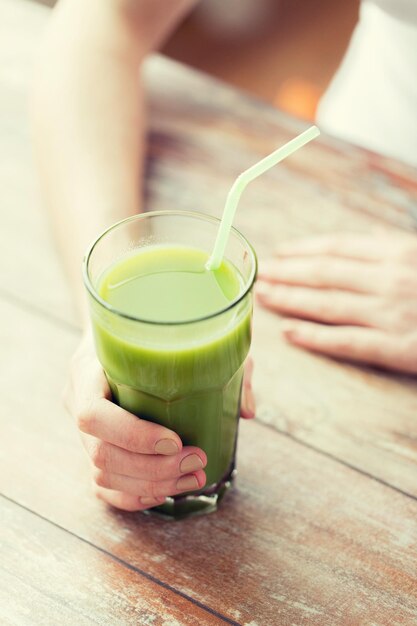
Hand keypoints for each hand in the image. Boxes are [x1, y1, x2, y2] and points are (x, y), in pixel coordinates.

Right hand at [64, 331, 254, 511]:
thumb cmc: (154, 329)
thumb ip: (219, 361)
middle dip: (153, 468)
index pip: (93, 414)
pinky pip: (102, 486)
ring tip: (193, 478)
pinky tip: (166, 492)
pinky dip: (135, 496)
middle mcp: (76, 399)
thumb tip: (247, 410)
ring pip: (103, 475)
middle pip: (101, 453)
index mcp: (88, 368)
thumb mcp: (187, 331)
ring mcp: (81, 427)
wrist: (121, 331)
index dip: (133, 435)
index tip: (175, 441)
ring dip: (151, 485)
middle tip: (197, 462)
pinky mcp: (92, 446)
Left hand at [256, 232, 416, 373]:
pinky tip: (288, 332)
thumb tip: (374, 234)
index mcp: (398, 253)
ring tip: (262, 296)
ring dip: (289, 299)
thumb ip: (399, 246)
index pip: (339, 248)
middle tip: (259, 274)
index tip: (279, 252)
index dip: (303, 249)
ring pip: (327, 304)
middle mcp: (389, 279)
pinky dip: (314, 336)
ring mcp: (391, 314)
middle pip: (324, 273)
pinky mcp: (398, 348)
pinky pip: (347, 341)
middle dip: (286, 273)